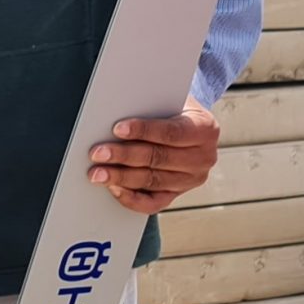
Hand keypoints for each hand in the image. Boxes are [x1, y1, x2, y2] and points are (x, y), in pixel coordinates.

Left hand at [88, 98, 220, 213]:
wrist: (190, 124)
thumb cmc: (174, 108)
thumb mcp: (173, 99)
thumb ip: (153, 106)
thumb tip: (118, 110)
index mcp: (205, 129)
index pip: (171, 132)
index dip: (143, 131)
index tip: (117, 129)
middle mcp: (203, 157)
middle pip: (158, 158)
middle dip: (124, 156)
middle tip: (98, 153)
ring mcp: (191, 179)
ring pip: (152, 181)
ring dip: (121, 178)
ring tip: (98, 173)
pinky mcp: (178, 194)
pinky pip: (153, 203)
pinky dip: (132, 198)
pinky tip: (114, 188)